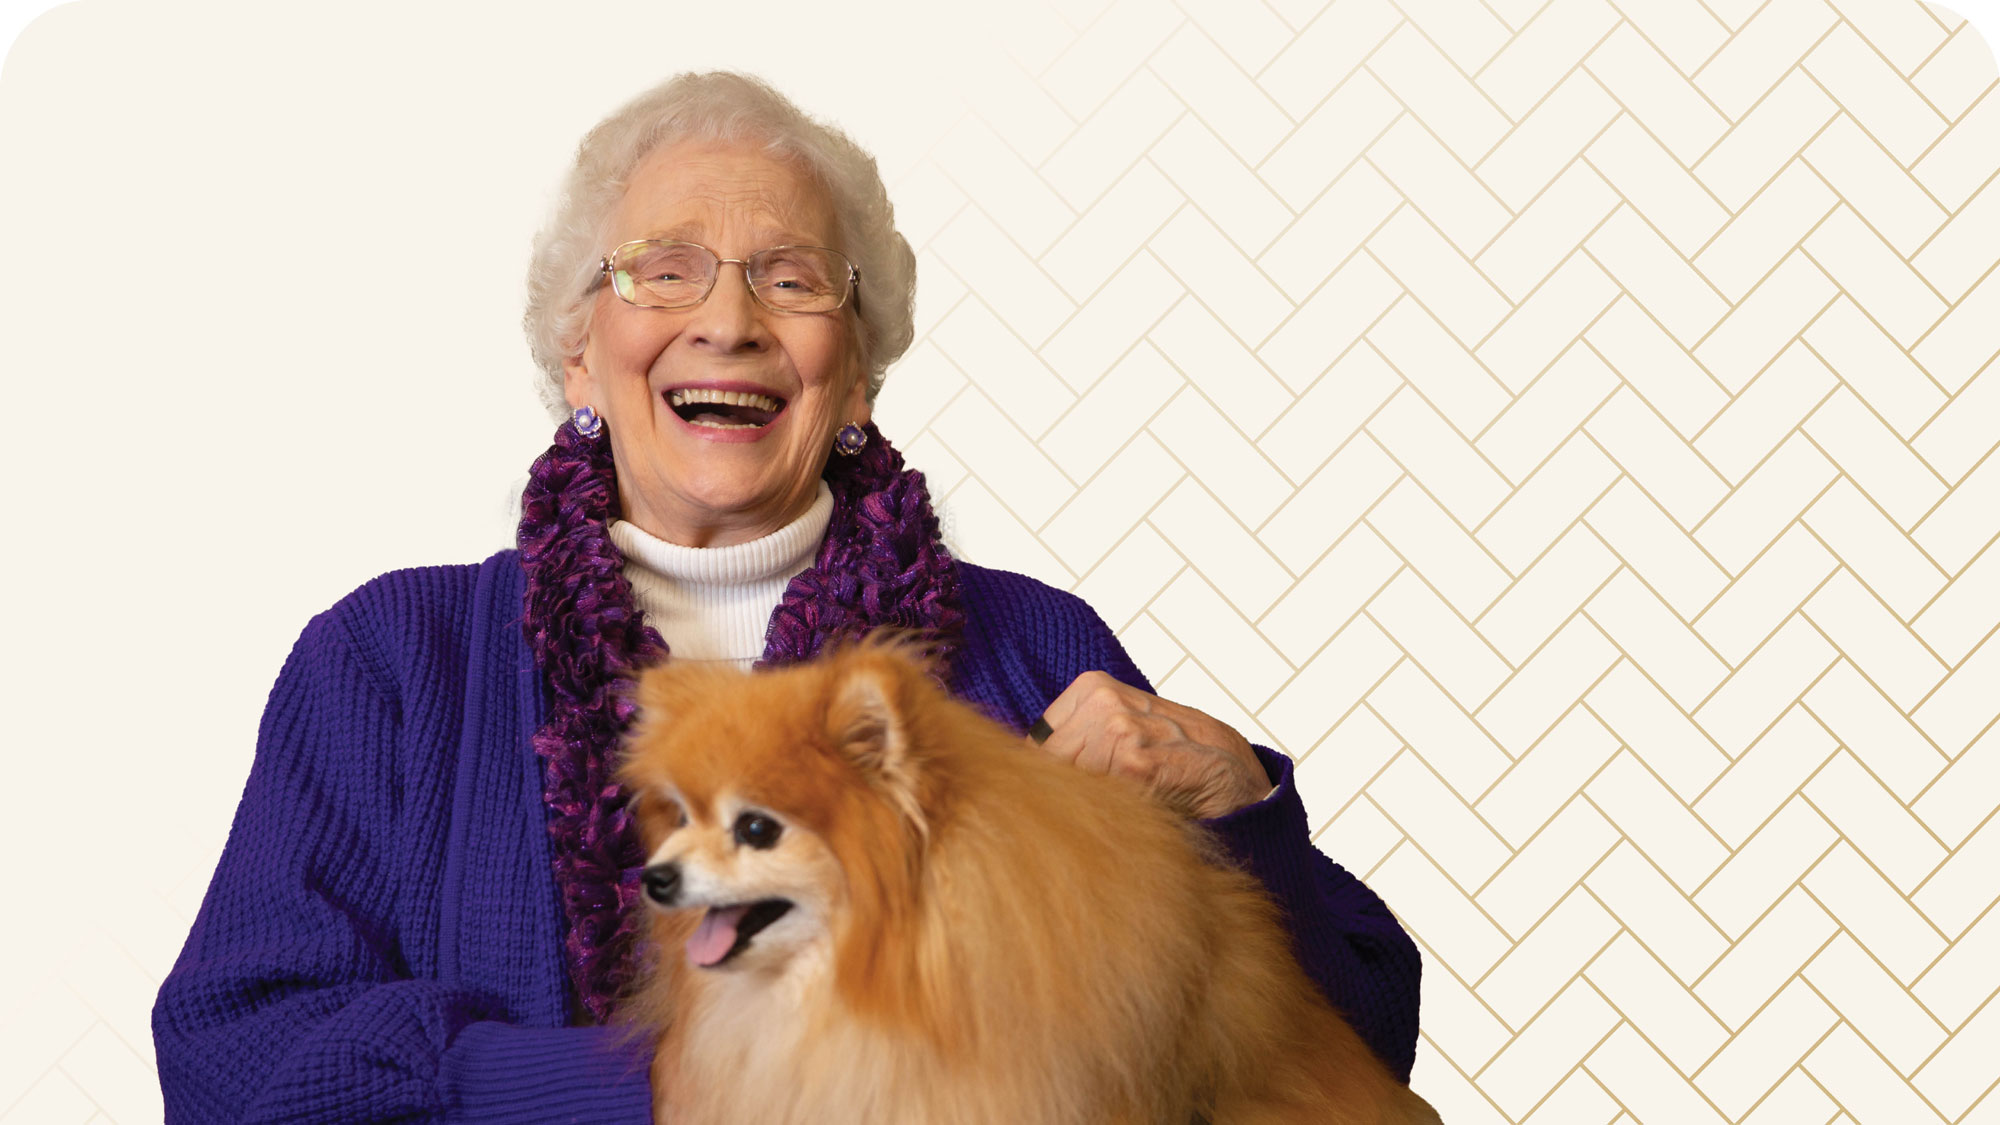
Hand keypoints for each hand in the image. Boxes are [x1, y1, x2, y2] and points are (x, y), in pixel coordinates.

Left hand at [1031, 671, 1269, 818]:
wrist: (1234, 773)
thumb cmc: (1172, 755)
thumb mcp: (1122, 728)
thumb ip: (1076, 740)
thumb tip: (1019, 771)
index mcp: (1091, 687)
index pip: (1032, 745)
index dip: (1043, 779)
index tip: (1055, 799)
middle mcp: (1101, 701)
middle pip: (1044, 765)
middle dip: (1058, 796)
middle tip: (1087, 814)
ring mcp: (1117, 729)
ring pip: (1066, 784)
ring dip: (1082, 808)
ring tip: (1121, 809)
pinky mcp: (1134, 763)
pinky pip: (1097, 800)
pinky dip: (1108, 816)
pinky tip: (1136, 813)